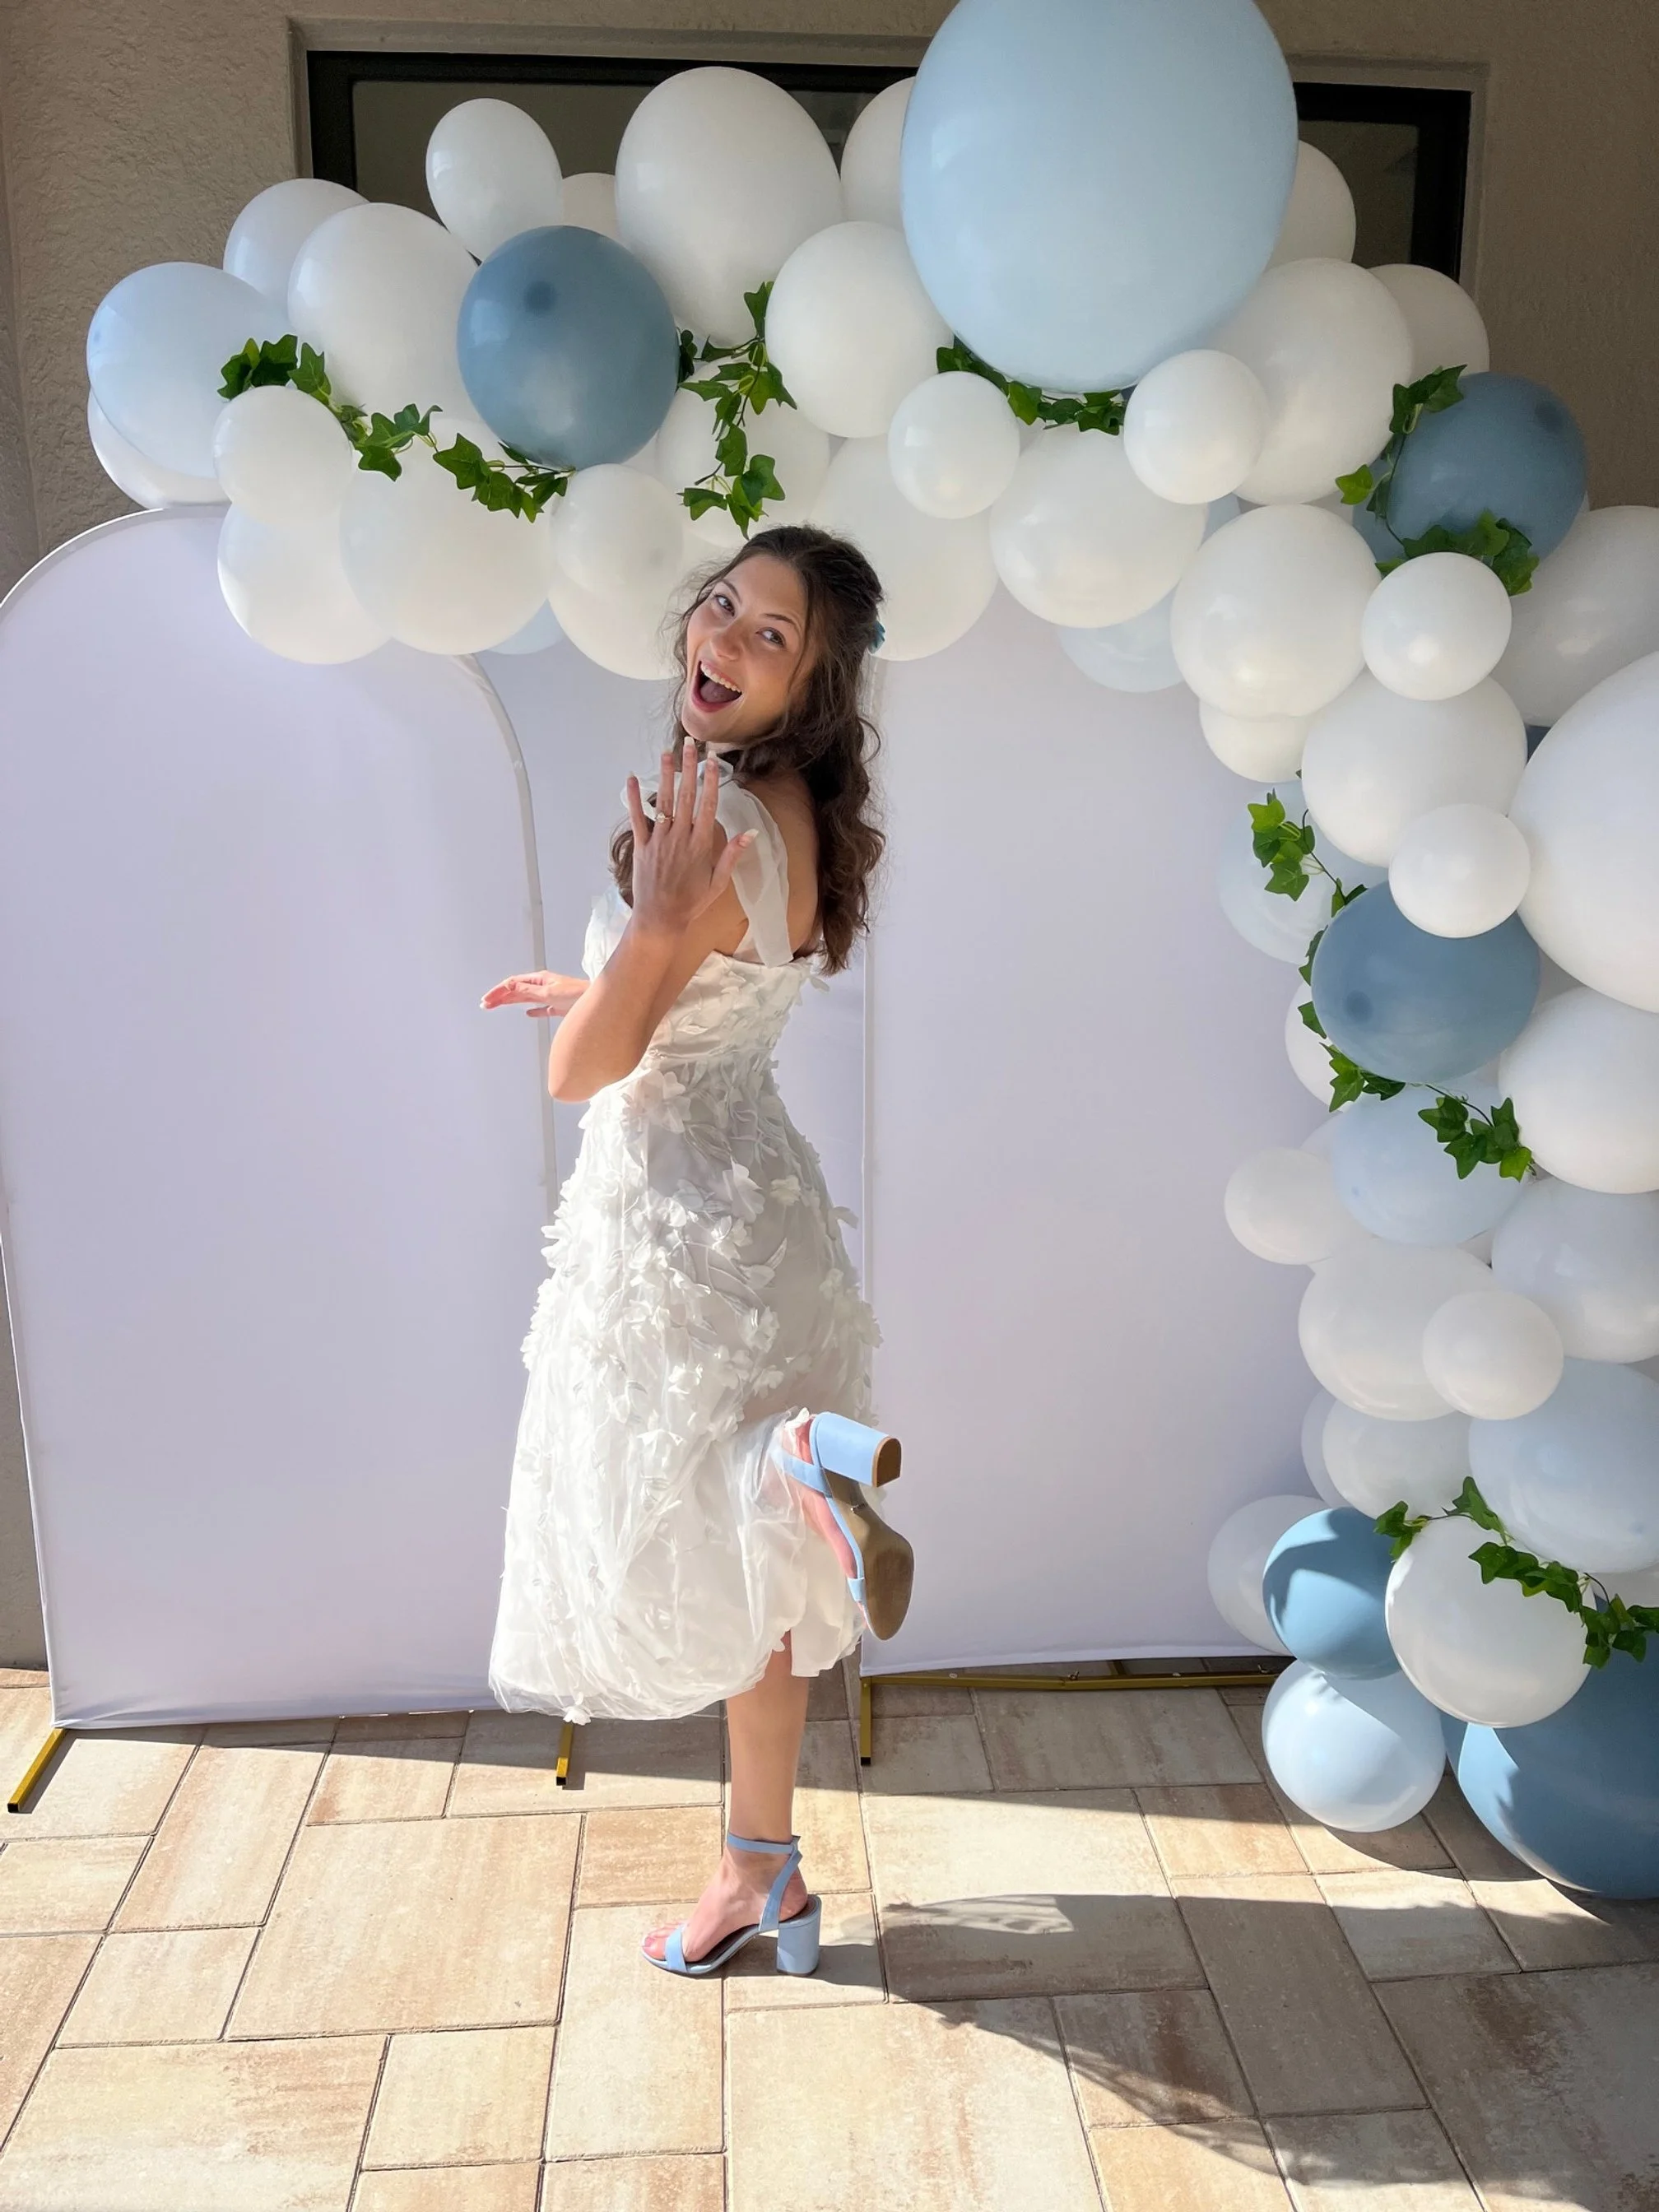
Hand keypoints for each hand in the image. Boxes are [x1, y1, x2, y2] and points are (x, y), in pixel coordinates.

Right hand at [479, 972, 585, 1017]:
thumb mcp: (548, 993)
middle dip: (500, 997)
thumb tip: (509, 987)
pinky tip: (529, 1014)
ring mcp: (551, 996)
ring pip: (526, 998)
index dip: (498, 992)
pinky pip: (542, 1008)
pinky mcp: (559, 1006)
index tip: (486, 1001)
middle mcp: (543, 986)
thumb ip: (528, 992)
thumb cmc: (577, 994)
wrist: (598, 1001)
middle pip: (517, 990)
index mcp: (539, 980)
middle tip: (485, 1005)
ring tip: (498, 1007)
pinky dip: (533, 1011)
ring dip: (511, 1002)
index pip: (512, 984)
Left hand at [626, 741, 754, 939]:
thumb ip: (732, 854)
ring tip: (667, 753)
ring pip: (663, 801)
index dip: (709, 780)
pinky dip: (634, 799)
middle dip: (688, 768)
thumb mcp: (718, 882)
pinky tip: (632, 779)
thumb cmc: (692, 902)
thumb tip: (750, 832)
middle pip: (685, 796)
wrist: (661, 919)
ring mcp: (659, 840)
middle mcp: (680, 837)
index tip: (711, 760)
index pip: (707, 804)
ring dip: (665, 775)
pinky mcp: (642, 846)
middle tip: (690, 743)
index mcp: (700, 844)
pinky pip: (637, 818)